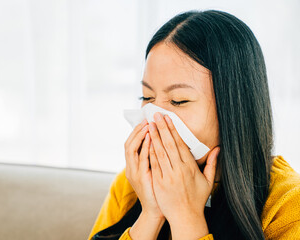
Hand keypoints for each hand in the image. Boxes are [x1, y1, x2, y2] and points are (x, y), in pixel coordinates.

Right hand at [124, 119, 164, 219]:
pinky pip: (141, 159)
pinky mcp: (140, 177)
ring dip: (139, 136)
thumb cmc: (156, 191)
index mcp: (133, 166)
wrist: (155, 211)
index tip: (145, 121)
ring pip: (131, 149)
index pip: (130, 144)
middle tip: (146, 120)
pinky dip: (144, 147)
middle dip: (137, 131)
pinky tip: (151, 139)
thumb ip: (152, 159)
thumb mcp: (151, 173)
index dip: (136, 132)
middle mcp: (130, 168)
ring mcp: (134, 172)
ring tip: (147, 125)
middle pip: (128, 144)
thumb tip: (157, 143)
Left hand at [147, 112, 219, 229]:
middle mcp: (179, 170)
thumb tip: (218, 149)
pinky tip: (146, 142)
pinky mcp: (159, 182)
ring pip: (159, 152)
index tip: (168, 119)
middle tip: (156, 115)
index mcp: (190, 167)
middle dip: (162, 128)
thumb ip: (212, 164)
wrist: (185, 217)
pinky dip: (149, 152)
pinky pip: (153, 164)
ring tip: (149, 125)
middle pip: (169, 144)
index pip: (180, 144)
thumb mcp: (207, 182)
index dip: (173, 130)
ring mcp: (168, 176)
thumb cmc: (197, 199)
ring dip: (154, 137)